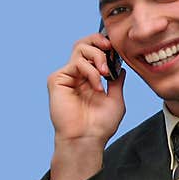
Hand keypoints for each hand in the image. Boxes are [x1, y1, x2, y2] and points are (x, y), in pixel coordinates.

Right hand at [47, 34, 126, 179]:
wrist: (87, 139)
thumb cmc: (100, 125)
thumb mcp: (116, 100)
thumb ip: (117, 82)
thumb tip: (121, 67)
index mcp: (89, 78)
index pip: (94, 51)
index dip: (105, 45)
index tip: (117, 49)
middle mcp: (77, 75)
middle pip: (84, 43)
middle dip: (99, 41)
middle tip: (110, 49)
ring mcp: (67, 76)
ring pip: (80, 48)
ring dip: (98, 57)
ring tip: (106, 74)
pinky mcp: (57, 80)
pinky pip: (76, 63)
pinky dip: (91, 72)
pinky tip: (96, 86)